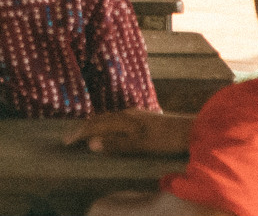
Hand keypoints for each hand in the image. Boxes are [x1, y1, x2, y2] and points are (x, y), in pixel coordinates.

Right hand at [62, 109, 192, 156]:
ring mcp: (135, 115)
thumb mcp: (141, 144)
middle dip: (82, 128)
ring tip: (83, 134)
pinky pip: (115, 120)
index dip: (78, 133)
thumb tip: (92, 144)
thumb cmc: (166, 138)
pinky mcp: (141, 119)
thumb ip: (117, 144)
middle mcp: (126, 113)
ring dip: (93, 126)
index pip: (94, 124)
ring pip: (107, 118)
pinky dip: (104, 126)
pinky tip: (108, 130)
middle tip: (68, 138)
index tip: (65, 142)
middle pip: (98, 119)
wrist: (192, 129)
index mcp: (123, 118)